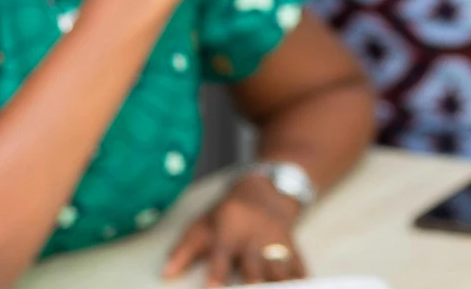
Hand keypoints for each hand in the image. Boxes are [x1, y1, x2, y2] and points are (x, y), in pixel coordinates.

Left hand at [161, 177, 304, 283]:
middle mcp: (254, 238)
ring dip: (280, 285)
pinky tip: (304, 288)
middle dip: (255, 285)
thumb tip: (165, 274)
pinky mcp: (293, 248)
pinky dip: (302, 280)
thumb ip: (183, 250)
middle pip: (255, 267)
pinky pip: (300, 267)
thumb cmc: (226, 215)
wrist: (264, 191)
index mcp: (229, 232)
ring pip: (280, 269)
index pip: (221, 256)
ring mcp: (276, 243)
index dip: (216, 276)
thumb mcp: (202, 225)